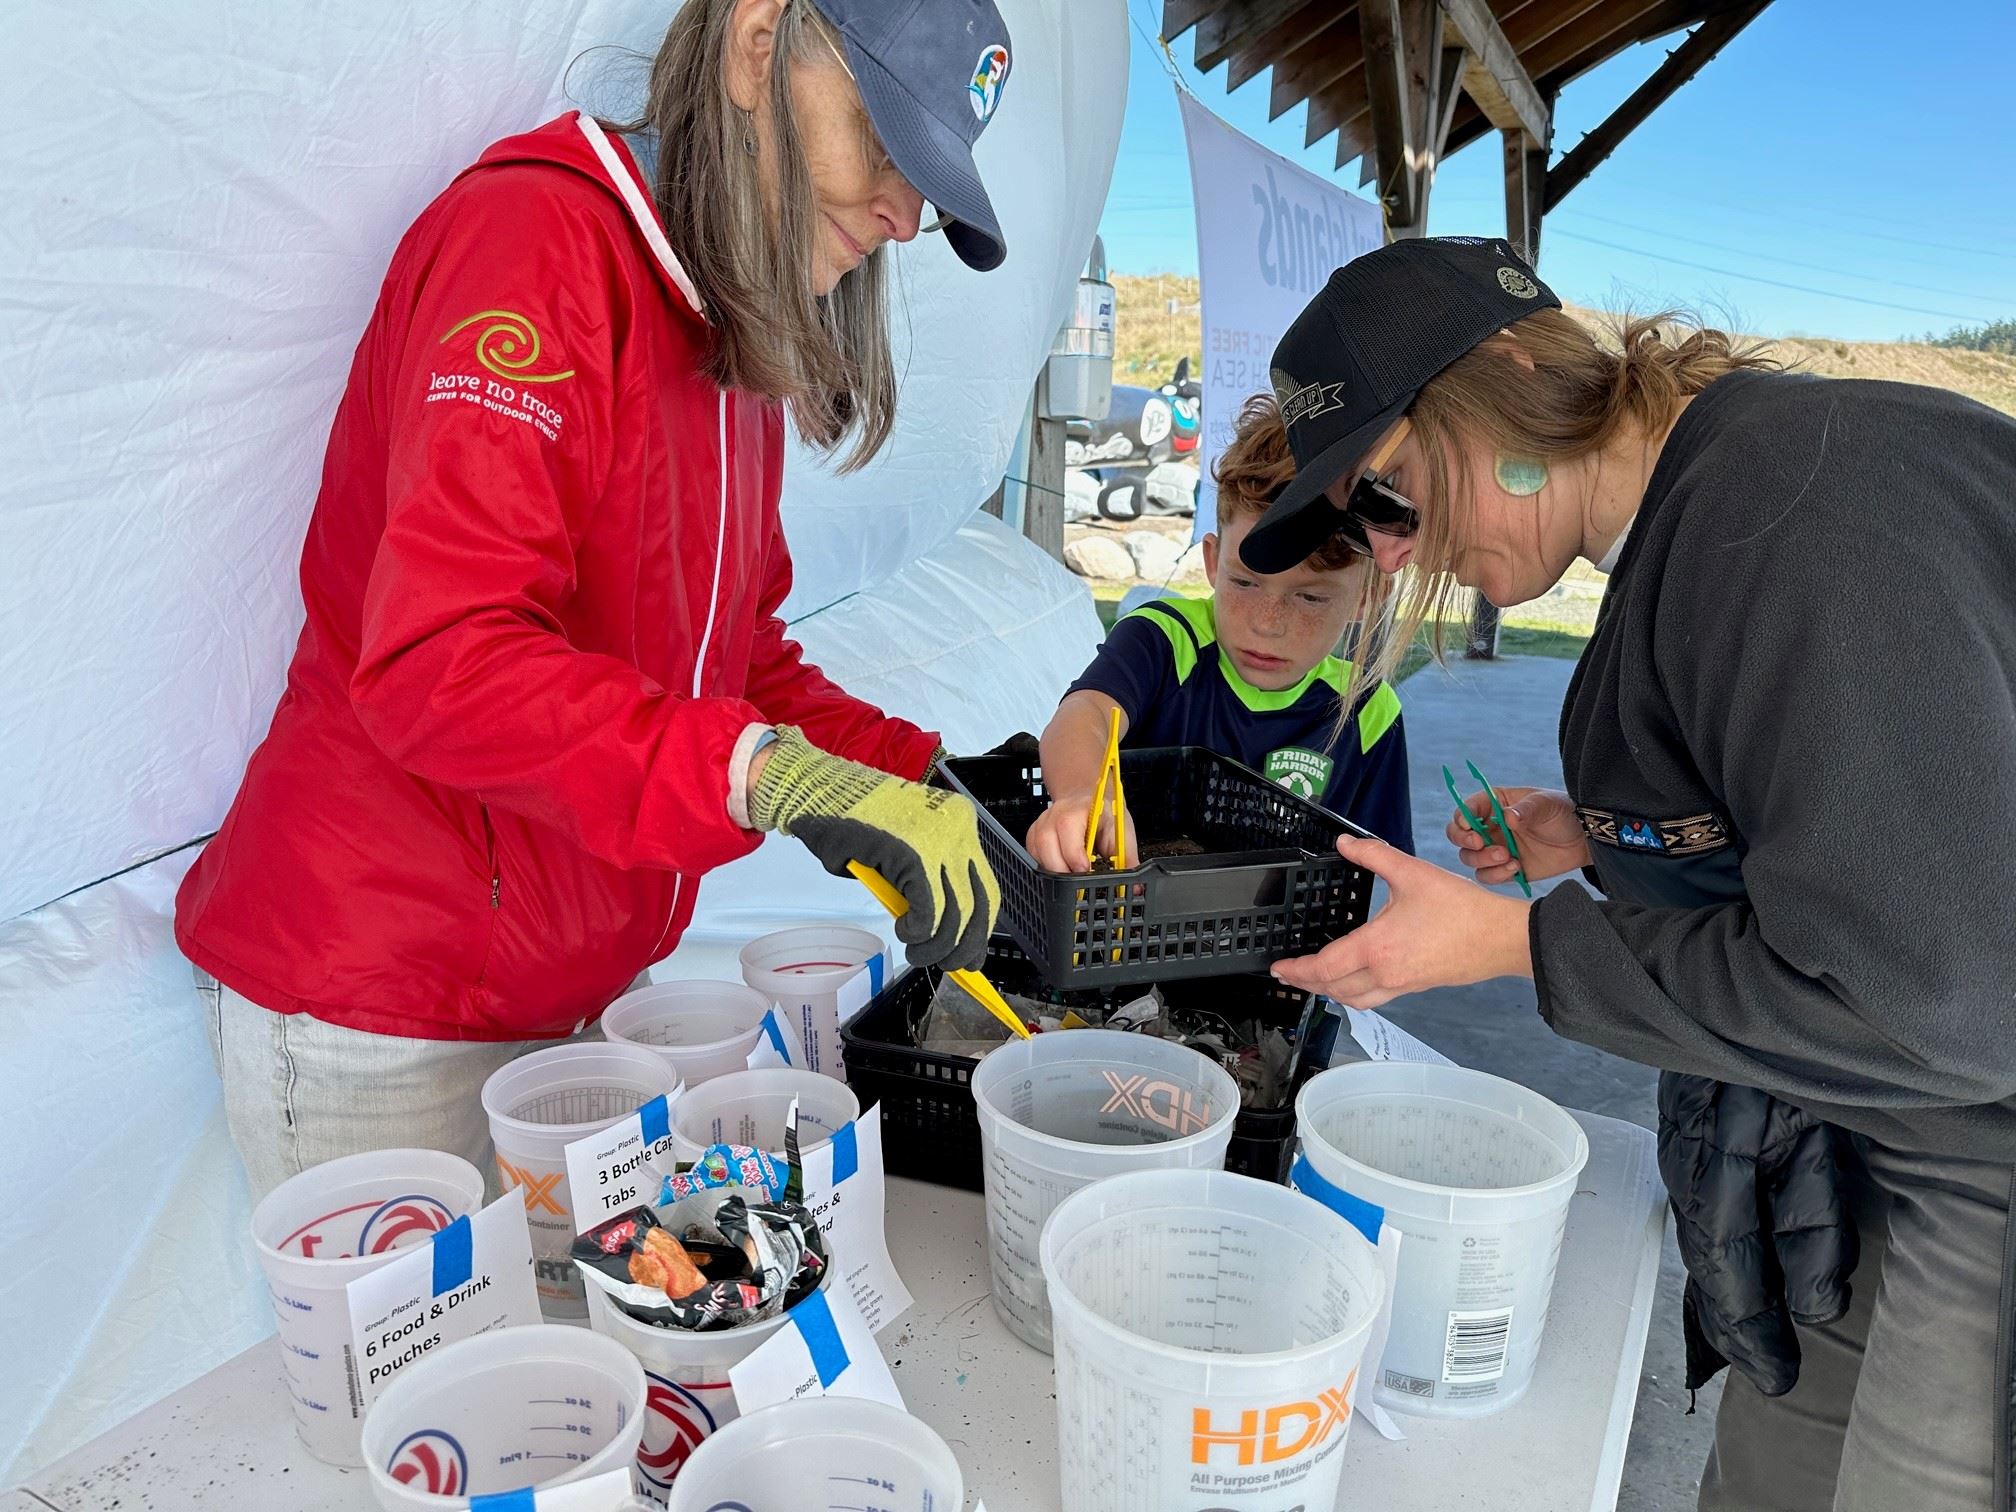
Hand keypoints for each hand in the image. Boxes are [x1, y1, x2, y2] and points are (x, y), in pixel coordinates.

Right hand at [751, 727, 998, 970]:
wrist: (818, 792)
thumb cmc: (853, 820)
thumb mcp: (903, 850)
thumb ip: (927, 880)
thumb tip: (942, 928)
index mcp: (960, 824)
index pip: (985, 886)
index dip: (980, 928)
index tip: (970, 953)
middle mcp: (957, 829)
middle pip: (979, 902)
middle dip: (965, 944)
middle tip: (948, 964)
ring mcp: (937, 840)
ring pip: (956, 912)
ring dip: (936, 945)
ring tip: (916, 954)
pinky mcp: (911, 853)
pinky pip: (928, 908)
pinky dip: (918, 931)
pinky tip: (905, 934)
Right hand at [1025, 796, 1139, 873]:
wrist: (1088, 795)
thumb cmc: (1104, 811)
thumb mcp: (1121, 830)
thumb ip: (1127, 858)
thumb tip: (1134, 885)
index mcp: (1076, 810)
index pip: (1068, 832)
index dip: (1076, 857)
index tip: (1087, 872)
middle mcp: (1054, 815)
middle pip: (1046, 845)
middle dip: (1062, 870)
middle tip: (1078, 882)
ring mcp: (1041, 824)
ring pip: (1037, 853)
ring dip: (1053, 870)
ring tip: (1070, 877)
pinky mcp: (1034, 833)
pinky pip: (1032, 854)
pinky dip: (1044, 866)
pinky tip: (1059, 868)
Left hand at [1271, 834, 1531, 1008]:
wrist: (1502, 938)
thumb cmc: (1463, 909)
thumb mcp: (1413, 872)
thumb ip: (1374, 855)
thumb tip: (1344, 842)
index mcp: (1376, 947)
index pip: (1324, 967)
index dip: (1297, 969)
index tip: (1280, 967)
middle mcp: (1385, 973)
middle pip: (1333, 989)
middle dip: (1307, 983)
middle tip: (1290, 975)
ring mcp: (1402, 985)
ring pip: (1355, 999)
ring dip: (1331, 992)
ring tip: (1317, 979)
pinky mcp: (1417, 987)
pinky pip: (1377, 997)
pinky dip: (1357, 992)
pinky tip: (1357, 977)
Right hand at [1446, 785, 1589, 884]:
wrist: (1583, 840)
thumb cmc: (1562, 813)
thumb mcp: (1546, 804)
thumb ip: (1526, 810)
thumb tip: (1507, 817)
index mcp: (1493, 804)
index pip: (1466, 809)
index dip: (1462, 818)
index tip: (1470, 827)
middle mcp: (1488, 827)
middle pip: (1458, 835)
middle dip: (1464, 841)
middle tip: (1481, 844)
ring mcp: (1495, 848)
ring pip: (1469, 858)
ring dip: (1483, 860)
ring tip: (1508, 857)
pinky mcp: (1504, 869)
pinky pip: (1487, 876)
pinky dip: (1496, 875)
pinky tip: (1516, 868)